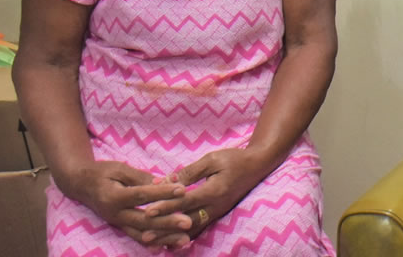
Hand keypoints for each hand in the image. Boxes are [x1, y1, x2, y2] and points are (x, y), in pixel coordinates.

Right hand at [63, 160, 193, 247]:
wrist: (81, 185)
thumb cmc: (102, 173)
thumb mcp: (120, 169)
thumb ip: (141, 177)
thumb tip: (163, 182)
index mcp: (114, 196)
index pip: (141, 195)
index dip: (162, 193)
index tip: (182, 189)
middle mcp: (115, 214)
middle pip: (144, 221)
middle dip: (167, 223)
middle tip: (187, 222)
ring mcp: (118, 223)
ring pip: (142, 234)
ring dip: (164, 238)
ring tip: (185, 240)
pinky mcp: (121, 227)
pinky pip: (138, 238)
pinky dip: (153, 243)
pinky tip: (167, 247)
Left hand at [143, 148, 272, 240]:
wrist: (258, 166)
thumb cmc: (234, 159)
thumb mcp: (212, 159)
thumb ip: (189, 172)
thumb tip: (166, 181)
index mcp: (214, 191)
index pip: (186, 201)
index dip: (166, 206)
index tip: (147, 211)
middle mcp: (216, 206)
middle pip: (186, 221)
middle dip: (165, 228)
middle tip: (144, 235)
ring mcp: (217, 213)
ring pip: (191, 229)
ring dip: (171, 236)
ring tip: (153, 242)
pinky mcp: (216, 215)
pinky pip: (198, 229)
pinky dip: (183, 236)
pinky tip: (169, 241)